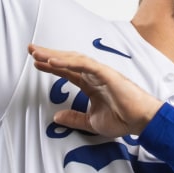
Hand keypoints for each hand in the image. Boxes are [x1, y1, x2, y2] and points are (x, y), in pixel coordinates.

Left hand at [29, 44, 163, 137]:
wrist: (142, 121)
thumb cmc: (123, 119)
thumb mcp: (91, 122)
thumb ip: (75, 118)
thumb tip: (56, 117)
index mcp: (91, 84)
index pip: (68, 71)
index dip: (51, 66)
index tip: (37, 63)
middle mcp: (94, 75)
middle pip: (68, 61)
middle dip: (49, 55)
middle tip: (31, 50)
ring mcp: (100, 72)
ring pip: (73, 59)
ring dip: (54, 55)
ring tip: (37, 54)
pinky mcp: (106, 74)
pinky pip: (84, 65)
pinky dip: (68, 62)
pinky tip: (53, 61)